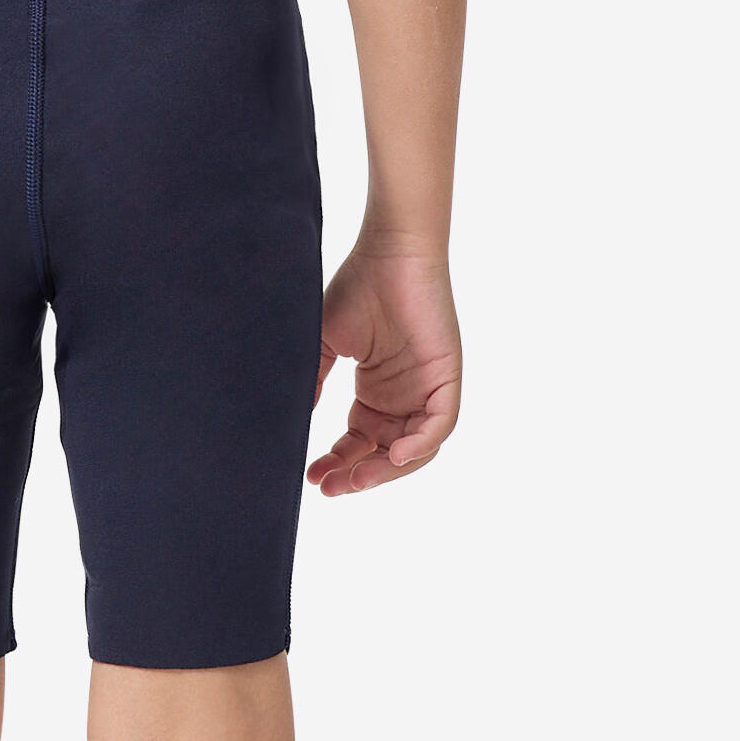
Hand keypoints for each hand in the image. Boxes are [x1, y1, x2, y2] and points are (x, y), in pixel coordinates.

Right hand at [309, 239, 459, 496]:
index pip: (359, 442)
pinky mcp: (446, 377)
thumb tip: (292, 420)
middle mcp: (403, 396)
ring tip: (353, 480)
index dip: (337, 463)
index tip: (311, 477)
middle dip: (358, 475)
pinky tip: (393, 456)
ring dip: (386, 469)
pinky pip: (440, 425)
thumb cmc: (359, 287)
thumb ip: (312, 381)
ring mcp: (427, 389)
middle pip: (385, 454)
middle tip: (328, 488)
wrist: (389, 252)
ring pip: (414, 449)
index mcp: (377, 391)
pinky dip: (420, 445)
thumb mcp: (324, 343)